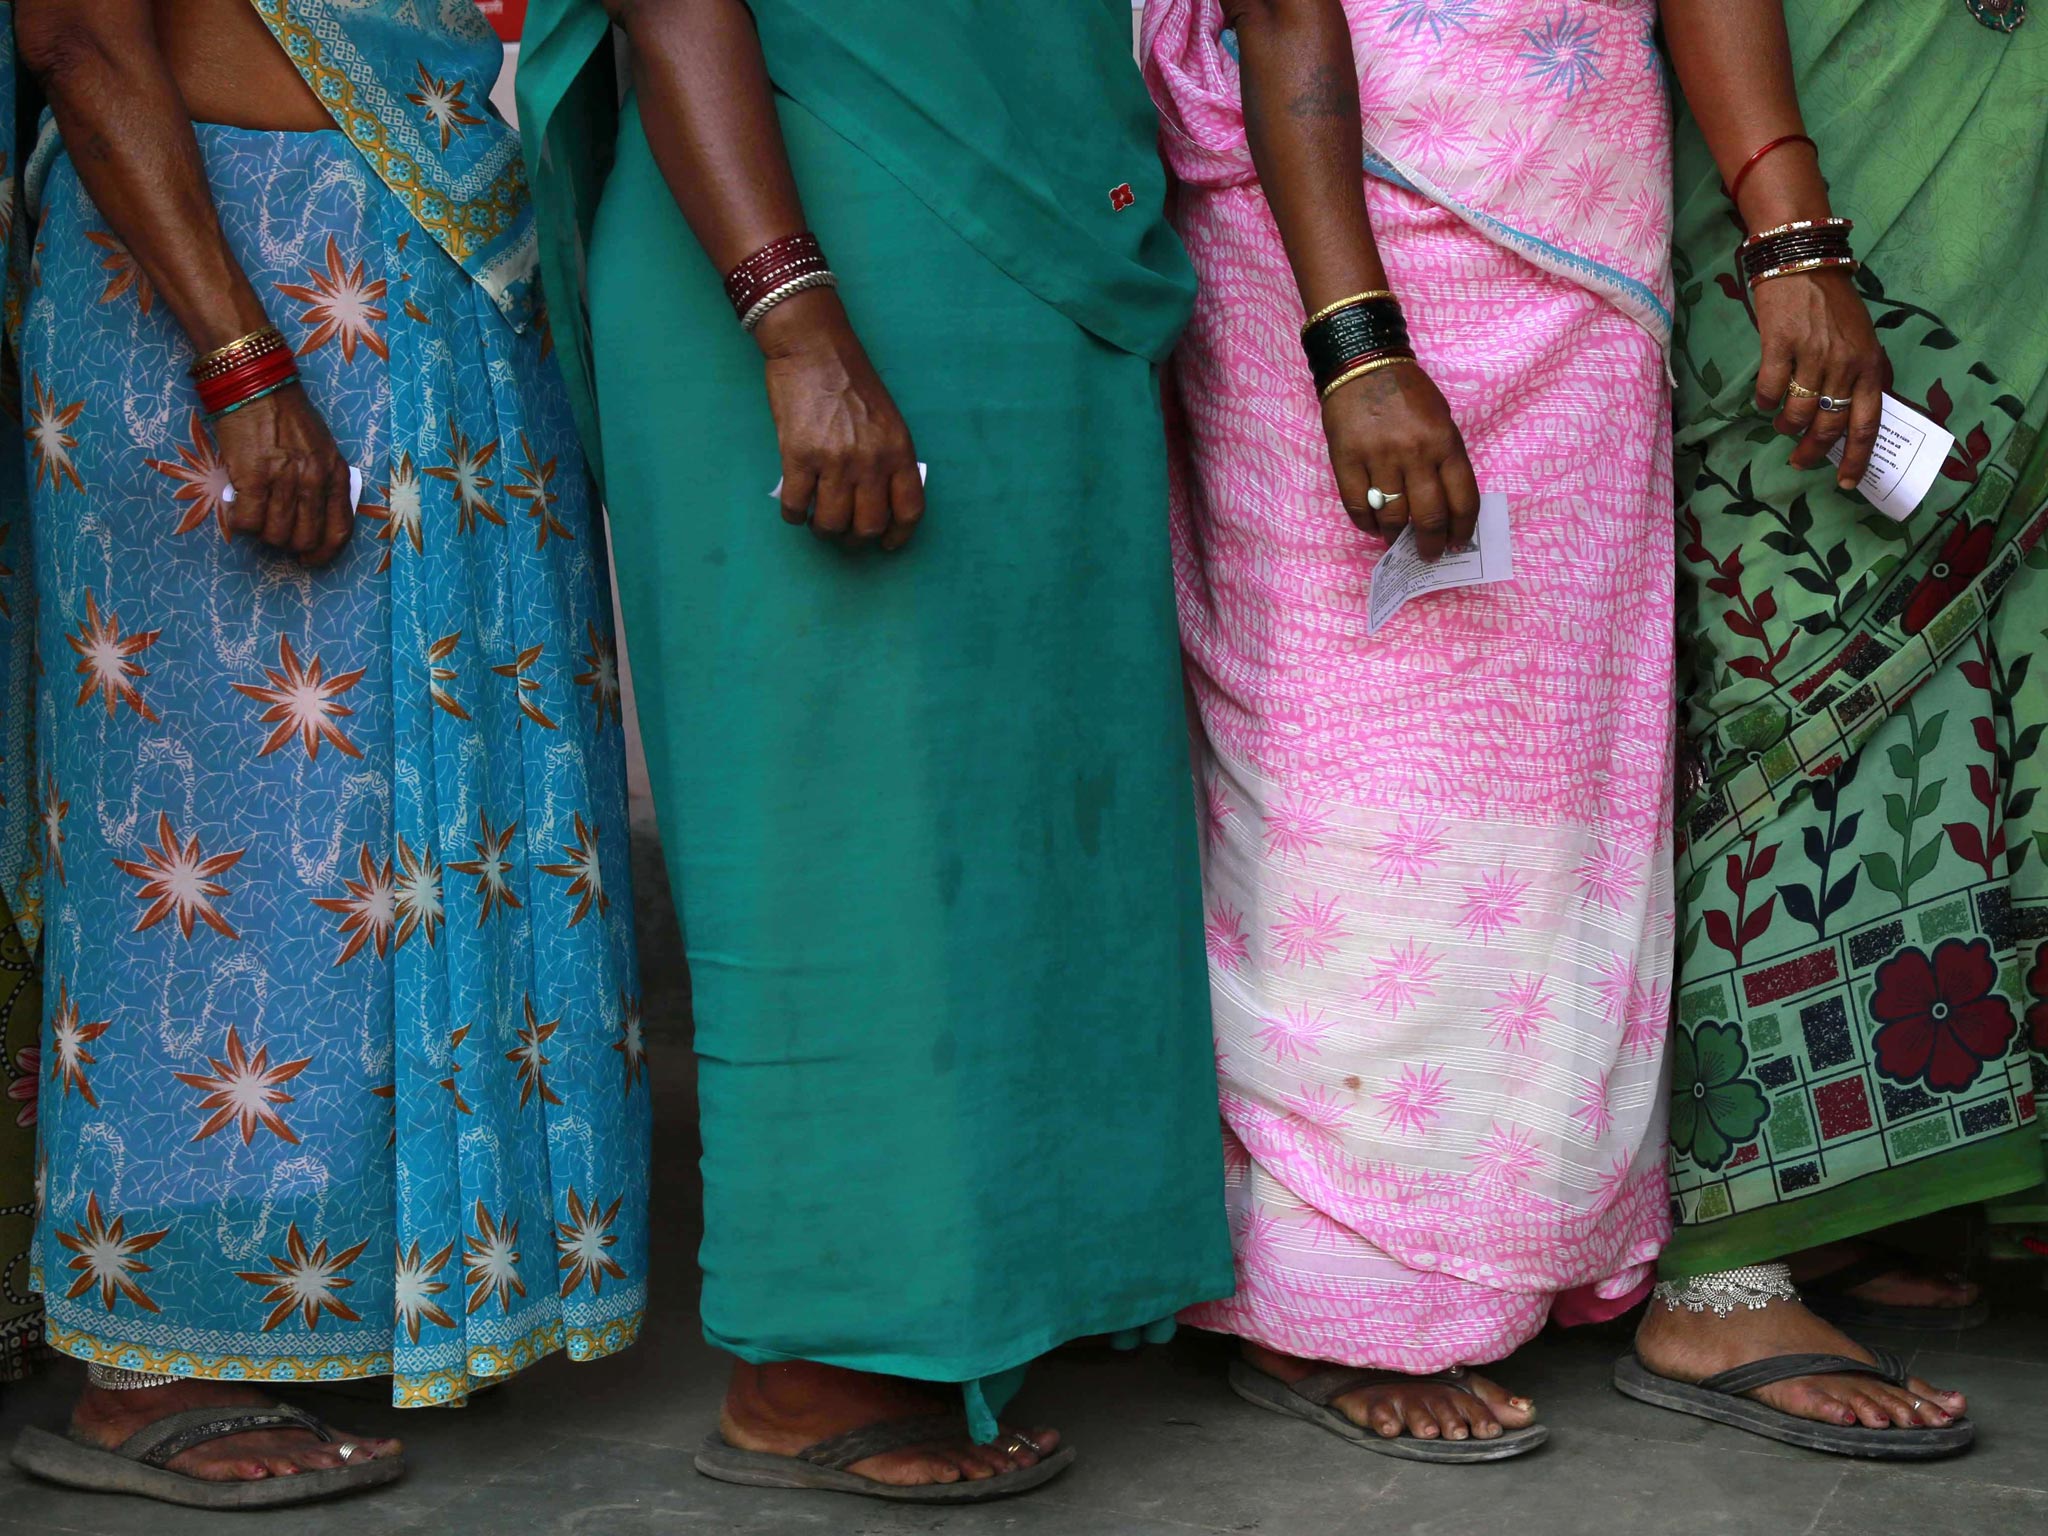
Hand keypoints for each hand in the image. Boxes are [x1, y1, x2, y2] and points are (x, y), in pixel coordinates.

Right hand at [212, 384, 354, 565]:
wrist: (257, 384)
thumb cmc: (287, 415)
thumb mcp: (321, 448)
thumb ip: (322, 480)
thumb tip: (311, 515)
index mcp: (334, 474)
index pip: (338, 531)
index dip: (323, 554)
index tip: (309, 560)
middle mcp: (314, 480)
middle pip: (304, 539)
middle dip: (288, 545)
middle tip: (274, 532)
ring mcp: (284, 480)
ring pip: (275, 535)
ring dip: (262, 534)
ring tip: (254, 516)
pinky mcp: (253, 476)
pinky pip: (247, 521)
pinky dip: (240, 523)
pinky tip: (238, 510)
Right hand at [757, 290, 923, 551]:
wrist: (813, 349)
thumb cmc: (850, 380)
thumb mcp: (887, 419)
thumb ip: (888, 458)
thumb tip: (878, 498)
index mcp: (898, 450)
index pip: (909, 509)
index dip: (899, 535)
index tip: (888, 544)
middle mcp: (871, 461)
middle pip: (869, 525)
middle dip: (856, 539)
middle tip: (844, 533)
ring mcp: (835, 462)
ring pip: (832, 524)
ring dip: (824, 530)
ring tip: (817, 520)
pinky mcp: (799, 458)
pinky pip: (797, 507)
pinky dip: (794, 515)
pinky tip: (795, 508)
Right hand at [1322, 360, 1478, 561]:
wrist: (1362, 364)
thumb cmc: (1407, 392)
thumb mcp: (1441, 419)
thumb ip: (1444, 460)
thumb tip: (1443, 506)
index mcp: (1444, 442)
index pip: (1462, 500)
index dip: (1462, 530)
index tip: (1457, 544)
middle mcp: (1415, 453)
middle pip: (1428, 517)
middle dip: (1431, 543)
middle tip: (1428, 554)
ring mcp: (1378, 458)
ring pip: (1392, 517)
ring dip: (1396, 537)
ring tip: (1397, 540)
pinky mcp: (1346, 460)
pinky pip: (1358, 507)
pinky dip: (1366, 524)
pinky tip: (1373, 526)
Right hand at [1751, 266, 1887, 490]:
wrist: (1802, 260)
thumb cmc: (1832, 302)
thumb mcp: (1862, 338)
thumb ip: (1861, 374)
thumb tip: (1850, 417)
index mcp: (1870, 363)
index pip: (1867, 422)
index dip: (1855, 457)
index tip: (1845, 481)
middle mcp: (1845, 363)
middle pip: (1829, 424)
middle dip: (1813, 451)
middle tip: (1800, 461)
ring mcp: (1812, 354)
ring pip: (1799, 412)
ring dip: (1788, 425)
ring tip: (1782, 424)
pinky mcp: (1780, 345)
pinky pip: (1769, 390)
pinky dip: (1765, 402)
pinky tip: (1765, 401)